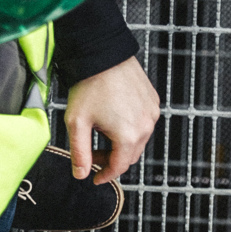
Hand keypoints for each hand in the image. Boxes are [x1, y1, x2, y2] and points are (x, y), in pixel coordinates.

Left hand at [63, 56, 160, 184]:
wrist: (103, 54)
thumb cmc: (89, 85)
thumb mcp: (77, 123)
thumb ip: (79, 153)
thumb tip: (81, 175)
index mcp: (128, 135)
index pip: (119, 167)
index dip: (105, 174)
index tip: (95, 177)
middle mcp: (146, 126)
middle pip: (130, 155)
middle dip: (111, 158)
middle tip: (92, 152)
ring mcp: (152, 112)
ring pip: (138, 139)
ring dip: (121, 142)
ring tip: (101, 131)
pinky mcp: (153, 100)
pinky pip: (144, 122)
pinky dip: (131, 127)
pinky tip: (114, 117)